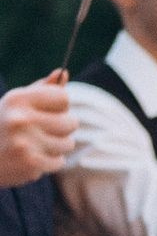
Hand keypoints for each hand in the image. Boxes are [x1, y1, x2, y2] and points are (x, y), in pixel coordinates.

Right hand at [0, 72, 75, 188]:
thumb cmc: (3, 126)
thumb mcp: (16, 104)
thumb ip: (41, 89)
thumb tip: (63, 72)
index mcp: (17, 99)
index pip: (63, 98)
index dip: (60, 106)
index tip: (48, 111)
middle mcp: (20, 118)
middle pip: (71, 122)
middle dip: (62, 129)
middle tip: (41, 132)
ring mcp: (25, 141)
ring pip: (68, 143)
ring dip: (56, 147)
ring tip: (34, 145)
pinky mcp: (30, 162)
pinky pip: (60, 161)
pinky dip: (50, 162)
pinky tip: (31, 158)